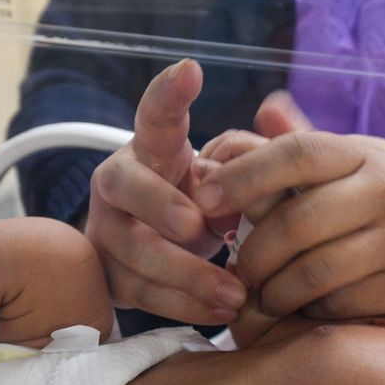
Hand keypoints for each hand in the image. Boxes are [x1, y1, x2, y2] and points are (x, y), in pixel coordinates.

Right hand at [86, 59, 247, 324]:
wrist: (159, 257)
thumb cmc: (200, 207)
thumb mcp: (222, 180)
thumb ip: (250, 158)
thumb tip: (279, 111)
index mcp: (150, 148)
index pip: (155, 115)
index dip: (168, 93)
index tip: (192, 71)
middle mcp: (118, 182)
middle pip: (129, 187)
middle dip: (162, 206)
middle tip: (198, 226)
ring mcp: (105, 230)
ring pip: (134, 250)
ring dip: (186, 273)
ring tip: (235, 292)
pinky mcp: (108, 277)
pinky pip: (142, 295)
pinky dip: (184, 306)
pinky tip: (221, 313)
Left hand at [192, 130, 384, 320]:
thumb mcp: (368, 159)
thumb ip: (310, 144)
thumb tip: (263, 110)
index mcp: (366, 152)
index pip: (295, 154)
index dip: (242, 175)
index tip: (203, 199)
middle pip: (295, 225)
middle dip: (251, 257)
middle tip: (233, 276)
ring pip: (313, 274)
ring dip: (274, 294)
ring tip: (260, 301)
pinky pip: (342, 305)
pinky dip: (312, 313)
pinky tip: (304, 311)